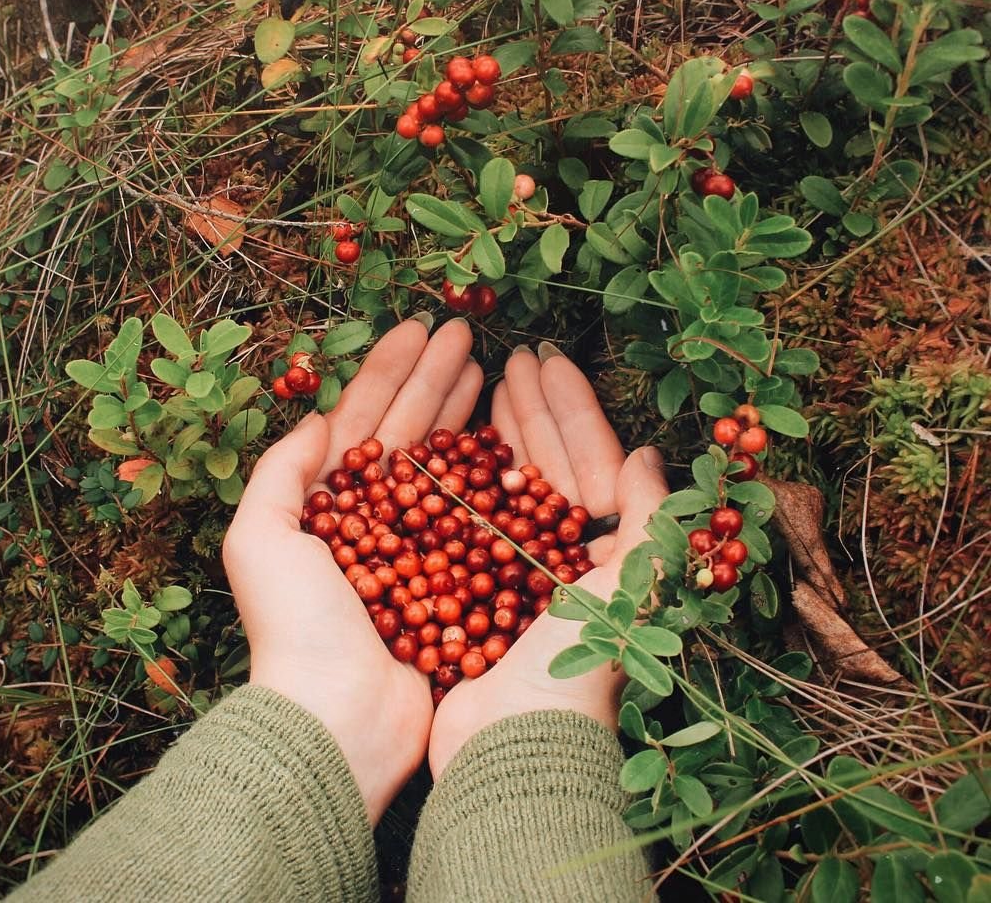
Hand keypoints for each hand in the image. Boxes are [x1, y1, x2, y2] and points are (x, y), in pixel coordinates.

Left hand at [224, 317, 482, 822]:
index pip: (363, 418)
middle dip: (432, 376)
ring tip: (485, 364)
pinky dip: (487, 470)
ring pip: (443, 461)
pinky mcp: (452, 573)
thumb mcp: (260, 538)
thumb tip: (318, 416)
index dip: (389, 369)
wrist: (340, 718)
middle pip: (407, 429)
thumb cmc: (296, 629)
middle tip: (464, 329)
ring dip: (461, 409)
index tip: (419, 327)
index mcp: (329, 501)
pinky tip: (507, 434)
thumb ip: (283, 471)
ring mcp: (416, 543)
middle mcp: (374, 516)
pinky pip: (472, 510)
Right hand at [428, 345, 668, 779]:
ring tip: (485, 382)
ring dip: (501, 434)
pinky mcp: (472, 589)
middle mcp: (564, 559)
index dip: (572, 409)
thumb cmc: (575, 668)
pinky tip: (450, 446)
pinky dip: (464, 481)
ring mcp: (515, 573)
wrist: (513, 747)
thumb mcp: (630, 587)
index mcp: (606, 554)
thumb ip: (652, 518)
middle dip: (535, 408)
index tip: (548, 360)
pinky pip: (470, 518)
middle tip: (515, 356)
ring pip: (509, 485)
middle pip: (550, 465)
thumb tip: (651, 454)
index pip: (594, 462)